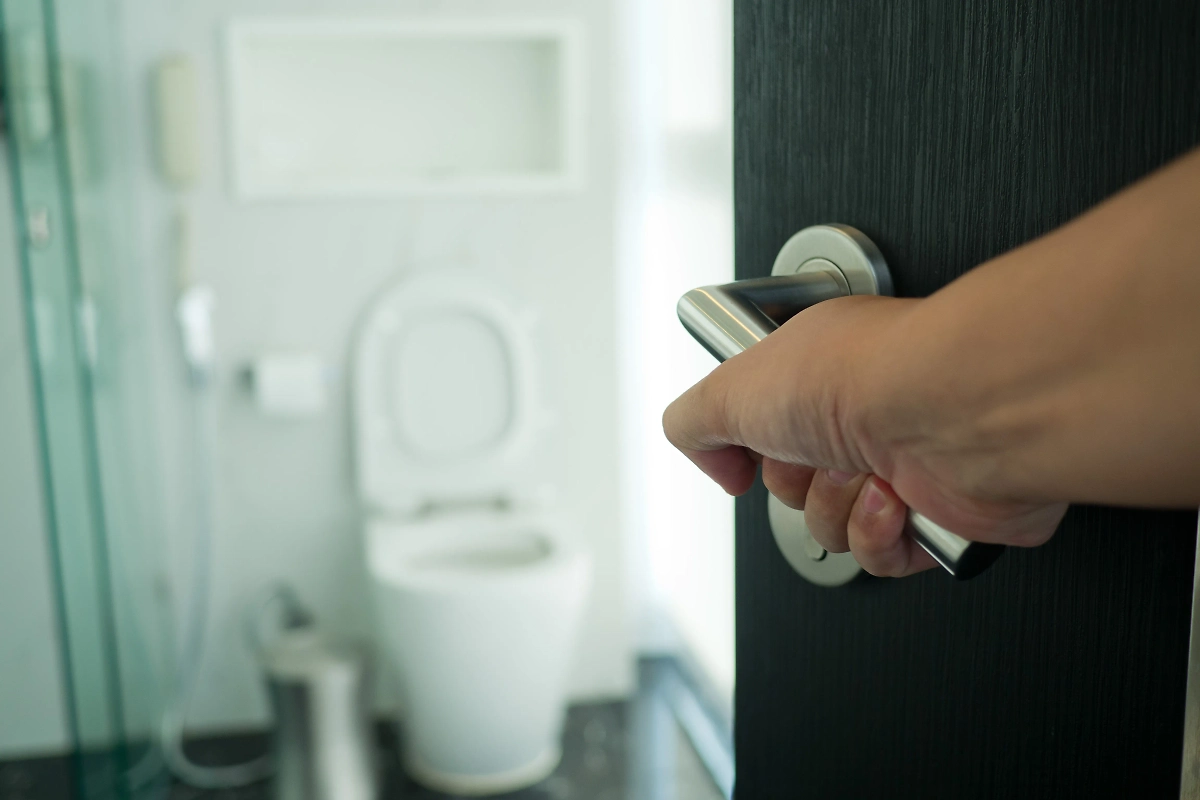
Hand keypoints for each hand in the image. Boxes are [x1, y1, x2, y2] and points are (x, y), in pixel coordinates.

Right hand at [662, 294, 1067, 576]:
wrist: (954, 412)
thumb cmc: (865, 376)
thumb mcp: (731, 388)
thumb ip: (692, 420)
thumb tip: (700, 452)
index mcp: (820, 372)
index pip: (765, 426)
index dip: (749, 445)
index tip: (746, 449)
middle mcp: (867, 411)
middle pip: (793, 486)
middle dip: (796, 481)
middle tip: (817, 449)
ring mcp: (907, 462)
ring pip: (832, 527)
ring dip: (836, 506)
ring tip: (865, 470)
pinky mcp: (942, 512)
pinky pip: (881, 557)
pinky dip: (879, 532)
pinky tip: (895, 497)